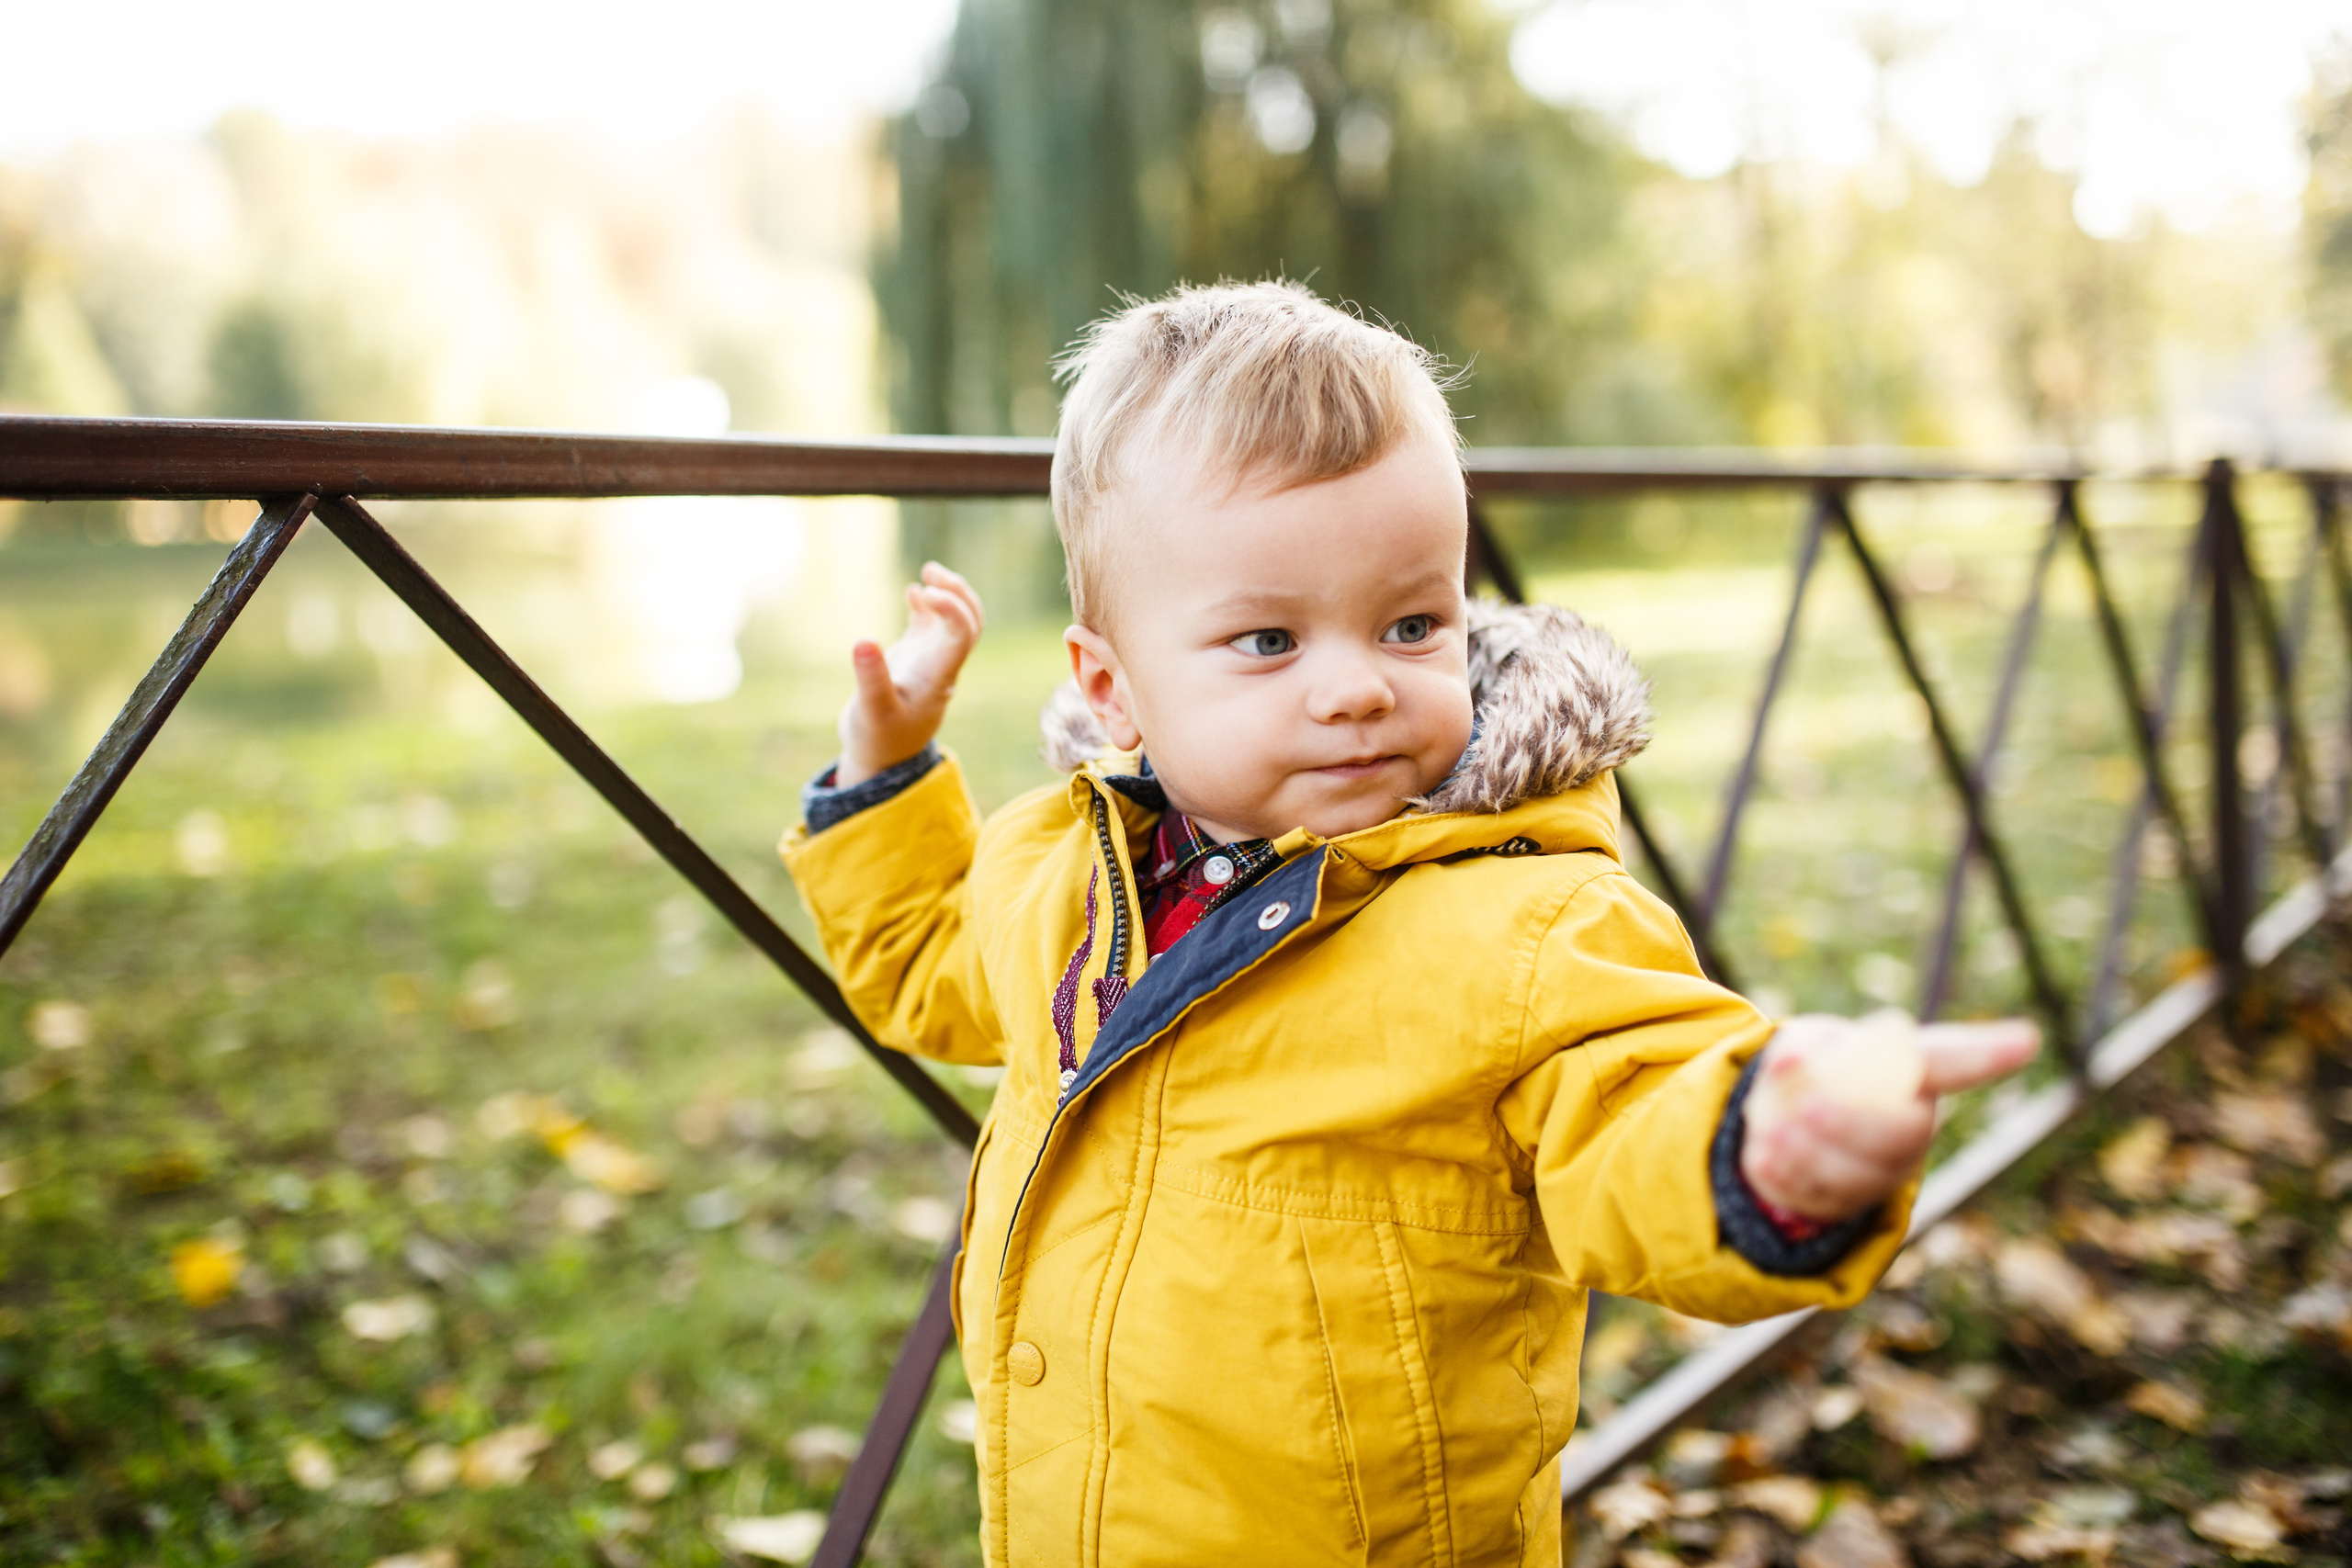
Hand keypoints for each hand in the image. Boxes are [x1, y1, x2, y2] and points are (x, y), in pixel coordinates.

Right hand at [836, 563, 985, 786]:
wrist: (882, 758)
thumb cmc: (877, 738)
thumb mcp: (870, 712)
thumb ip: (871, 678)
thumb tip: (863, 642)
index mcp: (939, 677)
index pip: (962, 634)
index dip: (953, 608)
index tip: (926, 591)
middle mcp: (941, 665)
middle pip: (970, 623)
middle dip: (958, 593)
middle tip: (932, 571)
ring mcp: (930, 661)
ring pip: (955, 621)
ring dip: (948, 594)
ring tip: (928, 571)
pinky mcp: (916, 660)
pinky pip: (931, 627)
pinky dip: (927, 606)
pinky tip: (913, 592)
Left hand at [1739, 1014, 2039, 1221]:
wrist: (1784, 1129)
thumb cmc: (1811, 1072)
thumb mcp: (1804, 1045)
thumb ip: (1800, 1050)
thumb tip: (1790, 1061)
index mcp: (1914, 1073)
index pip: (1954, 1059)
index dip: (1989, 1053)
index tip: (2025, 1039)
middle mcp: (1913, 1125)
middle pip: (1901, 1132)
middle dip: (1850, 1123)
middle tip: (1804, 1108)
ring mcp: (1887, 1170)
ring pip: (1858, 1174)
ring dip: (1808, 1153)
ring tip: (1773, 1130)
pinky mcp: (1851, 1203)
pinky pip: (1822, 1197)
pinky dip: (1786, 1176)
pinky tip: (1768, 1155)